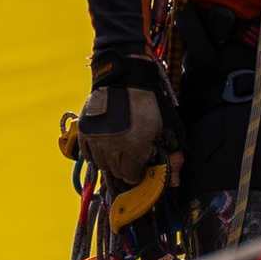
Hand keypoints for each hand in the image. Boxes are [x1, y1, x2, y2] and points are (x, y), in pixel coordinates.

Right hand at [73, 55, 177, 186]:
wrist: (126, 76)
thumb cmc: (150, 101)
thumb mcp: (169, 127)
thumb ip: (173, 156)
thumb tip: (175, 182)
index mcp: (134, 148)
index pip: (132, 176)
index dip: (139, 173)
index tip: (142, 165)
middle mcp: (111, 147)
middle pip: (117, 172)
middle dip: (126, 167)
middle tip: (132, 155)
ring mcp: (96, 140)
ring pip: (102, 164)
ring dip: (111, 161)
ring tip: (120, 147)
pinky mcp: (84, 132)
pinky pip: (88, 154)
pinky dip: (97, 153)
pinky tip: (107, 144)